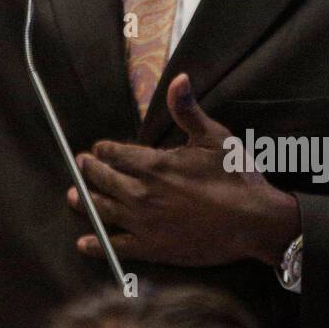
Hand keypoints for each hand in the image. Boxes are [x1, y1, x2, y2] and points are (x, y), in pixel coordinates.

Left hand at [68, 72, 300, 267]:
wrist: (255, 222)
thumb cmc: (237, 177)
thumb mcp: (214, 136)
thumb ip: (188, 109)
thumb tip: (179, 78)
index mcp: (154, 165)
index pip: (114, 154)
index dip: (103, 150)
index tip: (97, 148)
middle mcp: (141, 193)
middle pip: (103, 179)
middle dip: (89, 170)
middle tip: (80, 165)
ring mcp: (144, 224)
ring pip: (103, 210)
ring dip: (85, 201)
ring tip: (73, 196)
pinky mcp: (152, 249)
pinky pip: (116, 246)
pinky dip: (96, 244)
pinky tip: (84, 243)